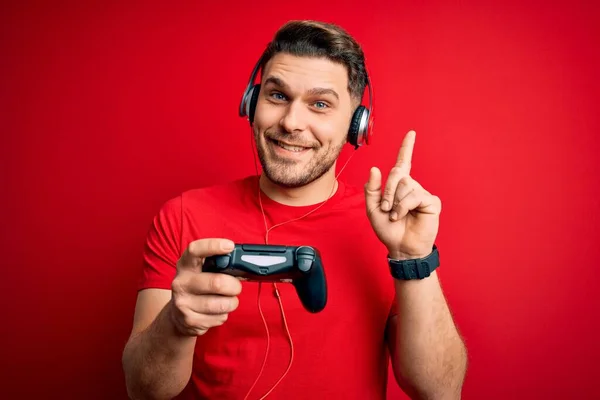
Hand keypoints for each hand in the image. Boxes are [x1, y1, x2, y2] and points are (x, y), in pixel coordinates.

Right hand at [169, 238, 241, 335]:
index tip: (230, 246)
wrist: (177, 315)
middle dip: (234, 286)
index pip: (195, 250)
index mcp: (185, 265)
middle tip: (236, 287)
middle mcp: (181, 282)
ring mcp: (183, 303)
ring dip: (231, 302)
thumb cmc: (198, 288)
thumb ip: (218, 265)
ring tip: (227, 300)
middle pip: (217, 282)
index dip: (213, 245)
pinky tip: (216, 311)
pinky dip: (224, 314)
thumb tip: (243, 265)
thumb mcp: (202, 272)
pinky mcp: (190, 320)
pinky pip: (219, 317)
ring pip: (222, 303)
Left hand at [364, 130, 441, 259]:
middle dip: (388, 191)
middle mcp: (411, 186)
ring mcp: (422, 193)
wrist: (401, 247)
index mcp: (398, 186)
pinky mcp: (431, 202)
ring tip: (395, 215)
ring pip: (405, 185)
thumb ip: (372, 189)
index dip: (406, 148)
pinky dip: (404, 206)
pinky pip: (414, 195)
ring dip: (395, 201)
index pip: (402, 163)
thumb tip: (375, 168)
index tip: (411, 133)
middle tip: (386, 208)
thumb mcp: (373, 209)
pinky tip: (403, 216)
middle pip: (398, 174)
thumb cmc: (388, 229)